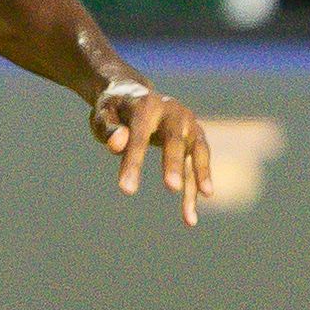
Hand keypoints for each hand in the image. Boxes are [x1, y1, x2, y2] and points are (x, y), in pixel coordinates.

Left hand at [92, 82, 212, 225]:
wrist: (135, 94)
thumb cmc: (115, 109)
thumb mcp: (103, 114)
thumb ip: (108, 128)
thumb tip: (118, 143)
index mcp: (147, 105)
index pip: (139, 135)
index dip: (133, 162)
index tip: (126, 190)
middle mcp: (173, 112)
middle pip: (175, 139)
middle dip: (173, 164)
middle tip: (171, 188)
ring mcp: (189, 124)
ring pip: (197, 150)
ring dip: (200, 173)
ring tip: (205, 196)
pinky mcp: (196, 138)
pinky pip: (198, 164)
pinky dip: (197, 187)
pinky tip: (191, 216)